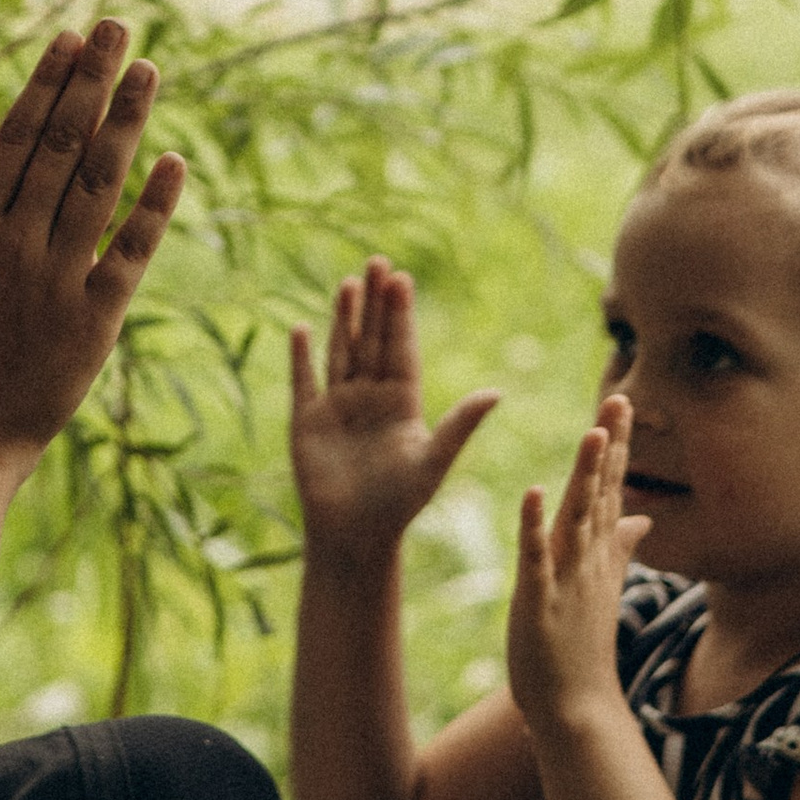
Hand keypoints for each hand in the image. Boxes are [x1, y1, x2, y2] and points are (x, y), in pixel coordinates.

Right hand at [0, 21, 182, 482]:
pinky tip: (175, 163)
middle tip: (119, 26)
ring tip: (149, 69)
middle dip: (92, 81)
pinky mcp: (95, 322)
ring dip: (126, 123)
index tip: (70, 39)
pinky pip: (131, 254)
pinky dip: (155, 208)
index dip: (45, 85)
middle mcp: (15, 247)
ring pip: (98, 186)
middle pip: (60, 146)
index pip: (13, 140)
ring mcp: (58, 282)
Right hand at [289, 257, 497, 568]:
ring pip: (342, 351)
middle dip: (375, 303)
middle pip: (372, 340)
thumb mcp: (433, 461)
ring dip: (344, 318)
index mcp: (401, 402)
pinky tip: (302, 329)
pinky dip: (301, 357)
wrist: (355, 537)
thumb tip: (498, 392)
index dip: (401, 314)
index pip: (401, 348)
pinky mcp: (307, 421)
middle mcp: (370, 396)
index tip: (403, 278)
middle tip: (379, 261)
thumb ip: (460, 425)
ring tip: (349, 282)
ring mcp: (337, 406)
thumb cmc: (399, 504)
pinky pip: (304, 381)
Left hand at [505, 392, 649, 742]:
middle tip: (620, 398)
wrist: (577, 708)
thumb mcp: (604, 588)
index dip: (615, 447)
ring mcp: (567, 580)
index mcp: (599, 555)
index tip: (620, 403)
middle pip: (601, 493)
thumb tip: (642, 517)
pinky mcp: (539, 601)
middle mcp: (589, 561)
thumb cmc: (584, 648)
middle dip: (609, 446)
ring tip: (592, 433)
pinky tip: (534, 493)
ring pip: (577, 519)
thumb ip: (621, 549)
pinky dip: (535, 526)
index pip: (610, 490)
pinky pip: (537, 558)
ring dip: (585, 476)